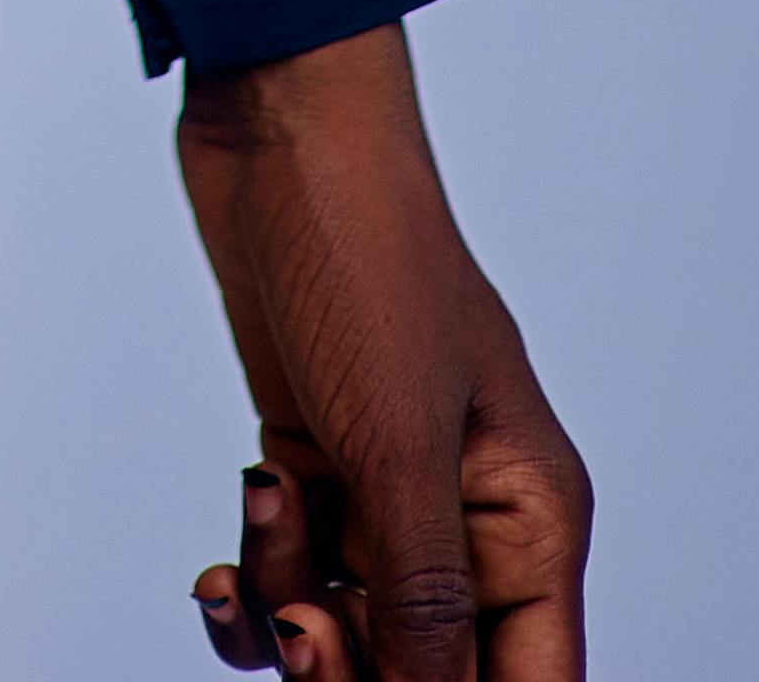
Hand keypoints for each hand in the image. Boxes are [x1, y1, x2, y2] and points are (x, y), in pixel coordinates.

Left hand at [182, 24, 590, 669]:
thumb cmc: (365, 253)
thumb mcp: (397, 443)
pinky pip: (291, 575)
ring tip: (266, 529)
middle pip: (427, 673)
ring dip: (290, 616)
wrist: (278, 130)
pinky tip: (228, 550)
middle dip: (354, 673)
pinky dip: (255, 578)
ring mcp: (386, 490)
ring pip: (347, 632)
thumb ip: (423, 598)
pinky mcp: (314, 460)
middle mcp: (468, 519)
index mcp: (531, 519)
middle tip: (304, 628)